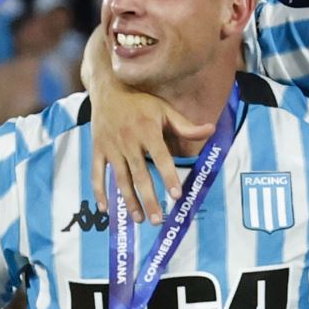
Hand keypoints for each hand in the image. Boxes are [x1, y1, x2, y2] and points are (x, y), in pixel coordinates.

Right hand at [88, 85, 213, 223]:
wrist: (107, 88)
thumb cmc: (141, 101)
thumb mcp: (165, 109)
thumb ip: (186, 125)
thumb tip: (211, 129)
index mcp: (147, 131)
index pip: (161, 158)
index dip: (168, 176)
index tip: (176, 195)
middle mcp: (128, 141)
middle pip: (140, 175)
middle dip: (149, 199)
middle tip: (158, 220)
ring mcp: (110, 147)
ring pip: (120, 179)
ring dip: (129, 201)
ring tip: (140, 219)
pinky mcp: (97, 149)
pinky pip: (97, 173)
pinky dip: (99, 191)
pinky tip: (105, 209)